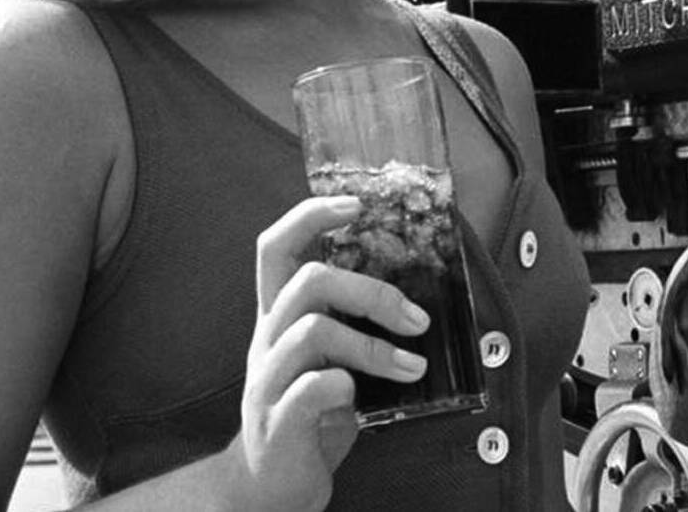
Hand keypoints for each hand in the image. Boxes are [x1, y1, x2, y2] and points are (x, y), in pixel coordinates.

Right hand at [212, 195, 431, 511]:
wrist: (268, 486)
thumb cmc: (311, 414)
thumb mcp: (330, 357)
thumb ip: (353, 322)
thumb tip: (421, 292)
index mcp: (278, 317)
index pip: (276, 247)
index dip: (311, 216)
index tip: (356, 204)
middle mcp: (267, 340)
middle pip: (308, 281)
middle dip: (372, 290)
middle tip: (418, 319)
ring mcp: (267, 381)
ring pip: (312, 330)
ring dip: (373, 344)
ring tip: (412, 366)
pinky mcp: (277, 422)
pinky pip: (310, 388)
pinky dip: (344, 385)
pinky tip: (362, 398)